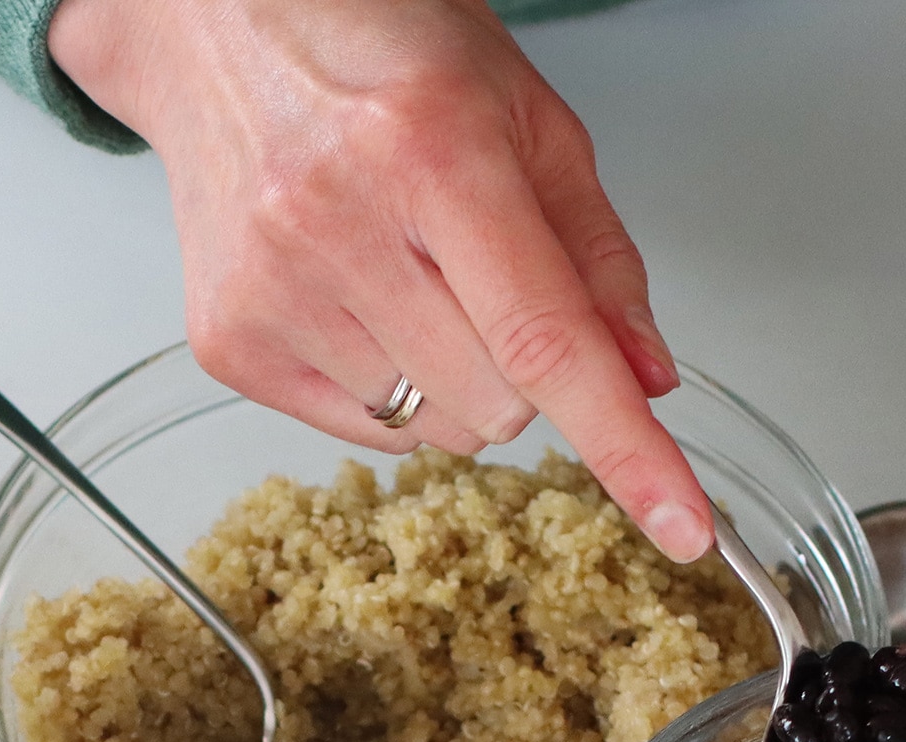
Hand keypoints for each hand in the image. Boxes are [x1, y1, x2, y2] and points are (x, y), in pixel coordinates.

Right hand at [47, 0, 711, 559]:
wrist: (220, 24)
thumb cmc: (378, 47)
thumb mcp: (522, 115)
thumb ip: (596, 252)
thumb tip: (647, 377)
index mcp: (431, 148)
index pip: (548, 340)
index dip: (628, 446)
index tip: (684, 528)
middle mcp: (339, 222)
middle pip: (500, 405)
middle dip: (518, 364)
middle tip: (475, 270)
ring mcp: (274, 288)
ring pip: (436, 429)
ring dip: (449, 375)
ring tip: (402, 269)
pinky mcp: (231, 341)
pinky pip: (365, 432)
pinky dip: (386, 384)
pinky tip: (355, 296)